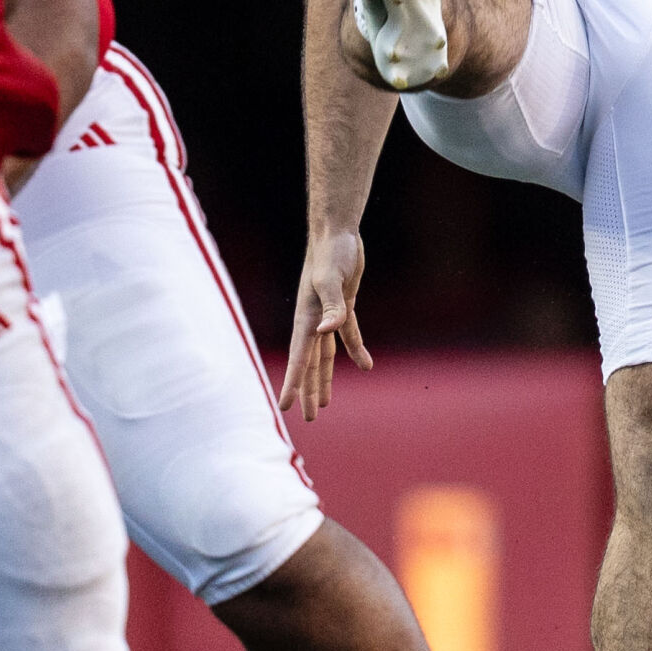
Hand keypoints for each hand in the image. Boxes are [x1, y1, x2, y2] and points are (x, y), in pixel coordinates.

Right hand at [282, 229, 372, 420]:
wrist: (337, 233)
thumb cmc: (331, 253)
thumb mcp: (332, 278)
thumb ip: (331, 306)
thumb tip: (326, 332)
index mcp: (307, 319)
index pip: (299, 359)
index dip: (293, 384)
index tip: (285, 407)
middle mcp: (314, 321)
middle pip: (311, 364)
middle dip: (309, 390)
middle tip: (309, 418)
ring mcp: (328, 315)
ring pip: (326, 355)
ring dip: (326, 378)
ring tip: (325, 404)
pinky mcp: (343, 307)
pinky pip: (348, 336)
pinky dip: (356, 351)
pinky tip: (366, 366)